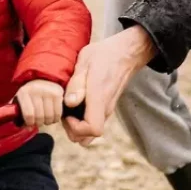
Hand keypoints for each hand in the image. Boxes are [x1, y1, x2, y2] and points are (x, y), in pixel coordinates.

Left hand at [14, 79, 65, 126]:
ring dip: (48, 122)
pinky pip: (58, 113)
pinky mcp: (58, 93)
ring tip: (46, 119)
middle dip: (39, 123)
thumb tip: (26, 128)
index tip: (31, 124)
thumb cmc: (30, 93)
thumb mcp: (20, 99)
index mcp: (24, 92)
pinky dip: (56, 118)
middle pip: (39, 117)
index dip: (30, 123)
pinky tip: (53, 116)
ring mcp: (48, 91)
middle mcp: (36, 90)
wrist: (43, 79)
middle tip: (39, 122)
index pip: (28, 114)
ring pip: (49, 116)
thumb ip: (18, 113)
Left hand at [62, 25, 155, 146]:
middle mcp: (106, 108)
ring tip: (70, 110)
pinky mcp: (107, 107)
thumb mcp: (85, 62)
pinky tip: (77, 105)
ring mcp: (108, 109)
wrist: (126, 52)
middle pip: (90, 137)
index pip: (93, 129)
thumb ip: (77, 83)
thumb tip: (70, 103)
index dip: (76, 128)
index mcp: (99, 98)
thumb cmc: (104, 55)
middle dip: (73, 130)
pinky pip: (95, 122)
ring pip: (92, 133)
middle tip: (65, 112)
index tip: (67, 114)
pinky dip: (83, 121)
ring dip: (78, 128)